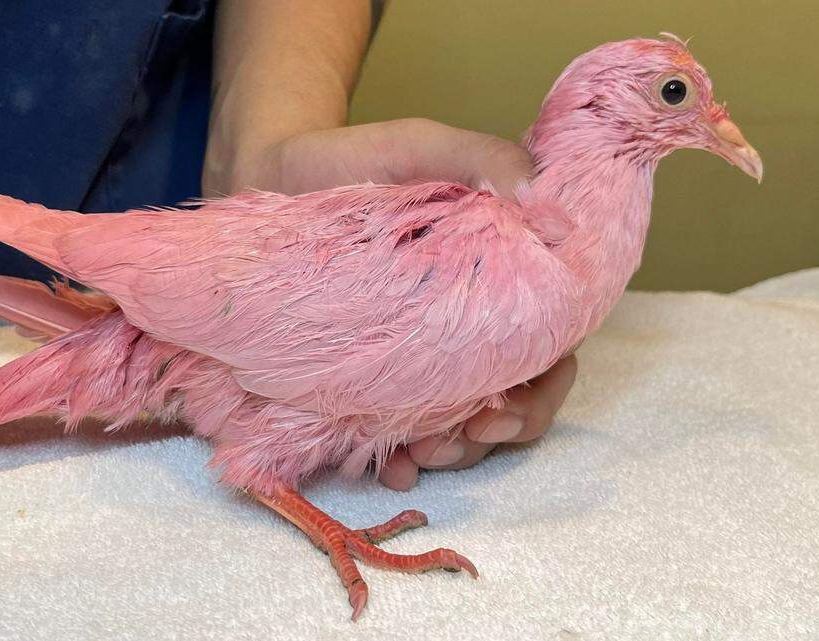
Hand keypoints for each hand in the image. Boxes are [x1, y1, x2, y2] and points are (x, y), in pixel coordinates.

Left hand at [203, 118, 579, 490]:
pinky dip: (399, 458)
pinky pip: (394, 430)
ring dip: (451, 453)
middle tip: (454, 440)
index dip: (542, 388)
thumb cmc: (351, 159)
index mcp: (499, 277)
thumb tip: (543, 203)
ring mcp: (417, 354)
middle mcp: (467, 324)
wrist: (268, 172)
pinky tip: (387, 466)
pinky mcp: (367, 373)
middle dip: (492, 436)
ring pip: (460, 427)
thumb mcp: (419, 146)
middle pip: (511, 401)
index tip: (503, 409)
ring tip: (416, 454)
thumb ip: (482, 158)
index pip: (549, 345)